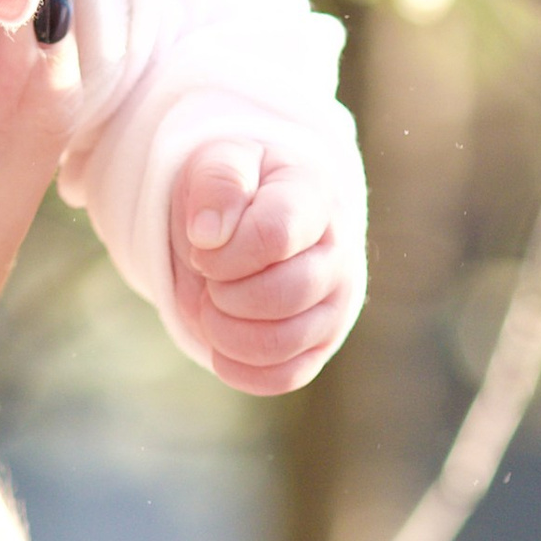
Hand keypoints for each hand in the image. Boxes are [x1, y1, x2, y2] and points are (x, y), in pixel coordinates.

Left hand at [171, 139, 359, 396]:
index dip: (225, 252)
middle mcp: (337, 254)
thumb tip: (209, 234)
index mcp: (315, 199)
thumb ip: (218, 183)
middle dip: (224, 293)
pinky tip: (221, 340)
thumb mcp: (219, 162)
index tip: (204, 244)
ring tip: (212, 306)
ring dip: (225, 332)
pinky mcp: (320, 346)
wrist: (249, 221)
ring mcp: (334, 305)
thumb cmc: (237, 191)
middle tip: (209, 277)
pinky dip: (238, 368)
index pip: (274, 236)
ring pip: (281, 343)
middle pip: (282, 295)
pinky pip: (283, 378)